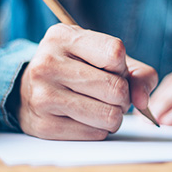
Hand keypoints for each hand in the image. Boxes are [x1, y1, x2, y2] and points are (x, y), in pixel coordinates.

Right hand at [17, 24, 156, 139]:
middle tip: (111, 94)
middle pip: (116, 88)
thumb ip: (138, 74)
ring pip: (109, 116)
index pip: (115, 52)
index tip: (112, 70)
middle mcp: (47, 63)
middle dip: (123, 96)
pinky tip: (85, 118)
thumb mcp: (105, 58)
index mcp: (63, 37)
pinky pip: (96, 134)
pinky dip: (99, 129)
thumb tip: (142, 101)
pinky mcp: (43, 125)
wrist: (29, 89)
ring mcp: (42, 96)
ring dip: (114, 115)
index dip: (122, 67)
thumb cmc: (77, 70)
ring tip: (101, 106)